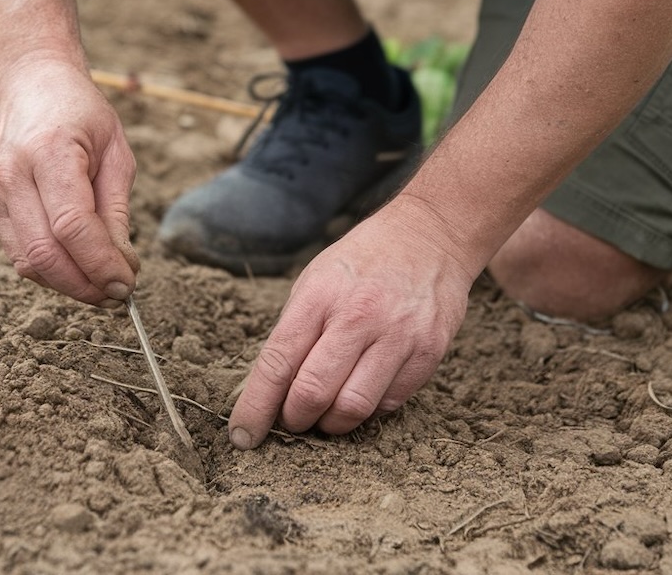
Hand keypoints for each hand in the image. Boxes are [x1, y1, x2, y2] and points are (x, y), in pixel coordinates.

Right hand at [0, 58, 138, 305]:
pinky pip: (18, 256)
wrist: (31, 85)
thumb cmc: (81, 114)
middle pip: (44, 253)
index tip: (127, 284)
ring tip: (102, 285)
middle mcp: (12, 175)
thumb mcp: (116, 152)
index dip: (101, 264)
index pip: (72, 226)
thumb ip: (116, 212)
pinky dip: (50, 272)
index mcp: (49, 152)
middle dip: (85, 285)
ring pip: (27, 263)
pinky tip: (77, 268)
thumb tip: (121, 267)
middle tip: (118, 294)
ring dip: (68, 285)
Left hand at [227, 196, 477, 447]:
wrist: (430, 236)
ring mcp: (398, 335)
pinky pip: (389, 403)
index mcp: (319, 296)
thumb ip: (295, 333)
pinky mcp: (429, 351)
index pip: (277, 364)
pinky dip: (369, 410)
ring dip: (331, 424)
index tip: (242, 436)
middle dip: (294, 420)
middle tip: (293, 420)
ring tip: (326, 414)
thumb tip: (272, 391)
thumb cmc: (361, 263)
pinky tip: (363, 391)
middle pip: (312, 394)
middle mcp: (359, 316)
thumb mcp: (316, 282)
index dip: (255, 407)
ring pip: (353, 409)